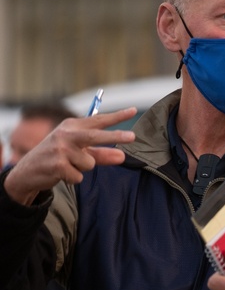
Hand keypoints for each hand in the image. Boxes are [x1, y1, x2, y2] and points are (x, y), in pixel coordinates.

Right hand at [3, 108, 136, 204]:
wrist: (26, 172)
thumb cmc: (57, 158)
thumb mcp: (78, 152)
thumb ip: (101, 154)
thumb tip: (122, 156)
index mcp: (71, 126)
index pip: (98, 120)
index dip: (117, 116)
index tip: (134, 111)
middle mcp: (65, 134)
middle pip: (95, 136)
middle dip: (115, 136)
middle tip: (133, 136)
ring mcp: (60, 149)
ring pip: (90, 163)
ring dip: (83, 168)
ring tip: (67, 165)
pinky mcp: (57, 165)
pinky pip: (79, 176)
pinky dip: (73, 178)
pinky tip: (60, 174)